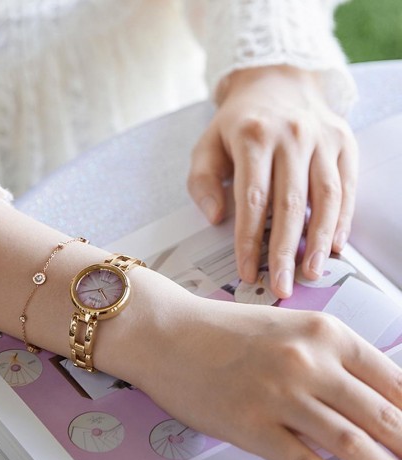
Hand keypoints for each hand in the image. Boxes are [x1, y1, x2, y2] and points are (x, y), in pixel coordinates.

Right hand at [122, 284, 401, 459]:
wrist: (168, 334)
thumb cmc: (220, 329)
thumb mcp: (286, 327)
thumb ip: (328, 357)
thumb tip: (368, 396)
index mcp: (321, 332)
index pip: (394, 380)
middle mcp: (307, 363)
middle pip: (383, 417)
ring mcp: (280, 397)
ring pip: (353, 445)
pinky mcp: (253, 428)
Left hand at [188, 65, 357, 297]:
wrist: (277, 82)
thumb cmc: (238, 124)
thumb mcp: (207, 146)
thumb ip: (202, 182)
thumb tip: (216, 218)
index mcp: (253, 136)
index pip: (252, 199)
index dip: (249, 240)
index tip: (246, 271)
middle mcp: (292, 135)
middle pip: (290, 204)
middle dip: (285, 251)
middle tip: (281, 286)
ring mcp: (323, 138)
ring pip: (325, 197)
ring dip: (319, 240)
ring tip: (311, 273)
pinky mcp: (344, 142)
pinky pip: (346, 186)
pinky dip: (342, 219)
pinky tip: (334, 245)